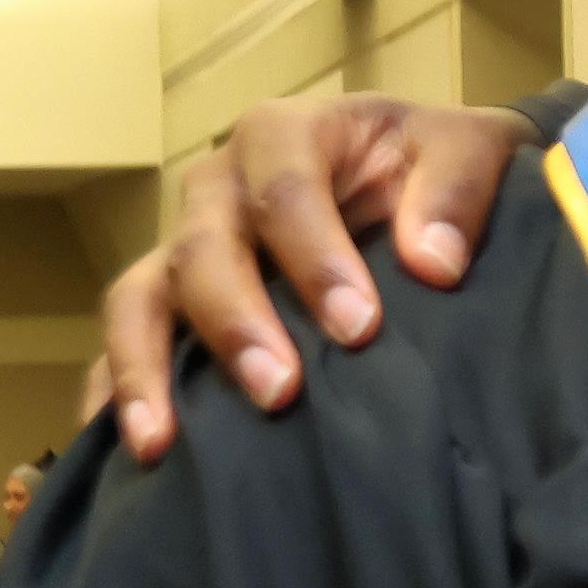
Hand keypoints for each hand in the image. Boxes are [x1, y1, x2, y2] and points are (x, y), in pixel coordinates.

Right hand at [88, 94, 534, 461]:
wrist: (422, 184)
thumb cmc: (440, 168)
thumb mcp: (473, 152)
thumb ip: (460, 189)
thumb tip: (434, 262)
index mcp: (288, 135)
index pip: (285, 188)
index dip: (315, 257)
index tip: (360, 327)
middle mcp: (222, 188)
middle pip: (204, 248)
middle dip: (237, 322)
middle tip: (280, 393)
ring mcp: (185, 246)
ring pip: (139, 297)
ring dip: (146, 368)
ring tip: (162, 443)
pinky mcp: (170, 303)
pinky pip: (121, 345)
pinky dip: (114, 393)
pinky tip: (123, 452)